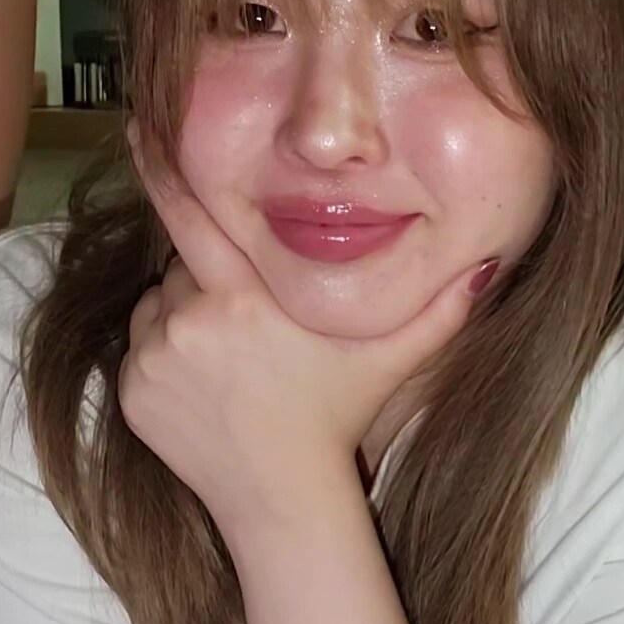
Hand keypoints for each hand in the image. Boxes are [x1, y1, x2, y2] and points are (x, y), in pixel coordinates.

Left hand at [118, 171, 493, 538]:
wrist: (283, 498)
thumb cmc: (340, 418)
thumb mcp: (395, 357)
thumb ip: (441, 309)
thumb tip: (489, 264)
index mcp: (250, 297)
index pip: (195, 213)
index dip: (165, 166)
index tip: (139, 125)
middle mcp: (195, 319)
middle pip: (185, 262)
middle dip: (211, 275)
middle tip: (250, 319)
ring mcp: (158, 357)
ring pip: (160, 302)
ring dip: (186, 312)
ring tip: (232, 355)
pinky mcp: (134, 390)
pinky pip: (140, 346)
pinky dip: (165, 353)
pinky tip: (207, 383)